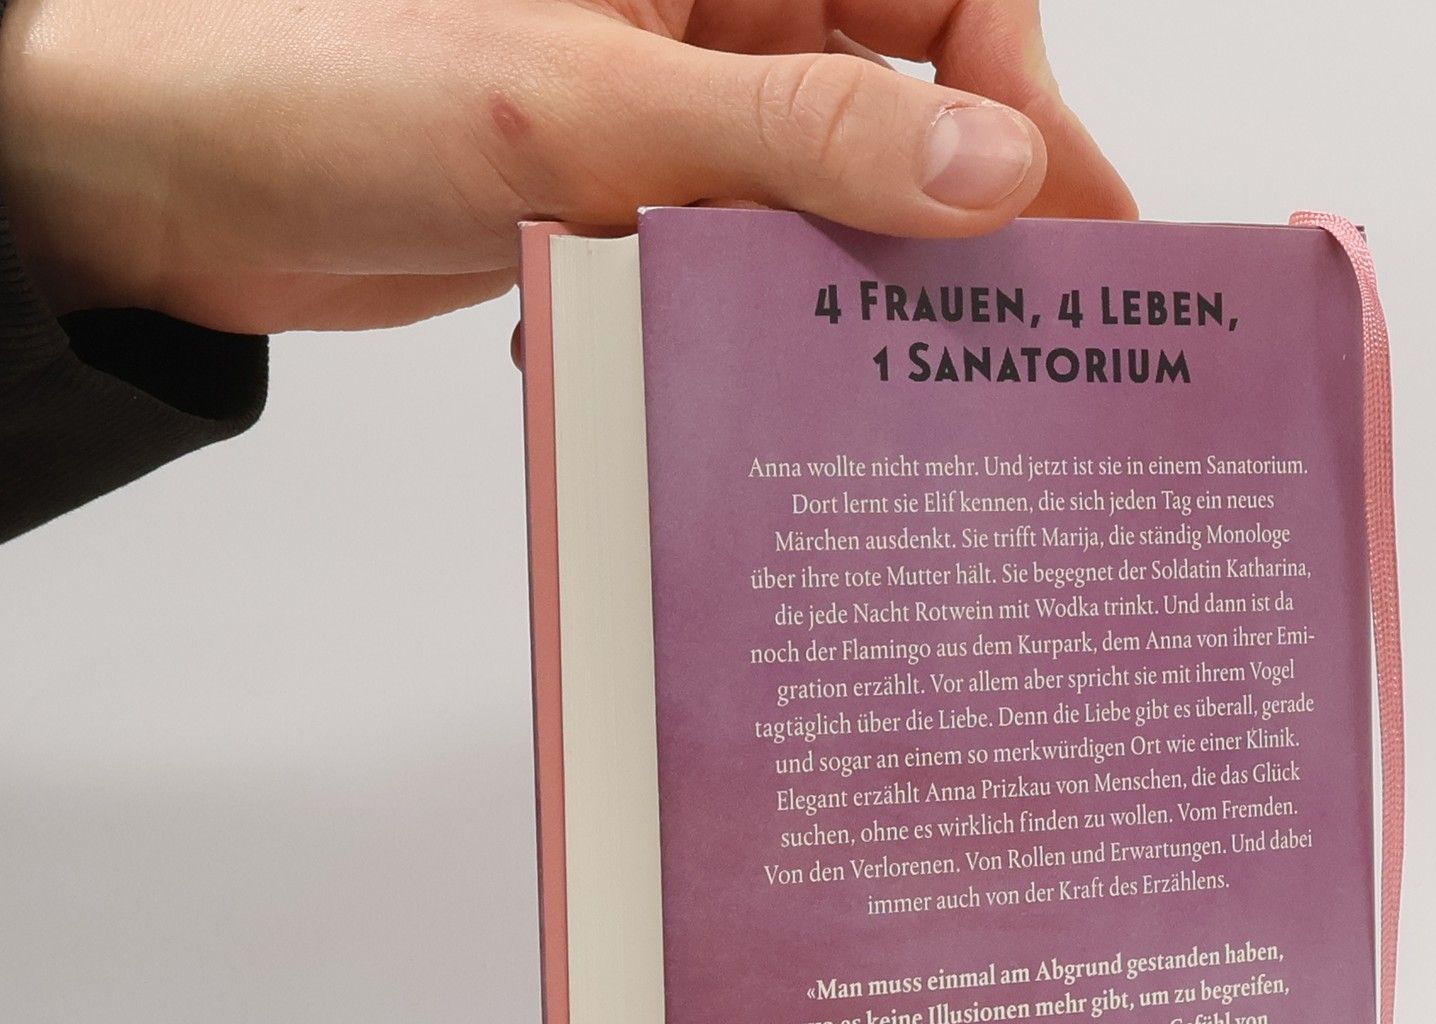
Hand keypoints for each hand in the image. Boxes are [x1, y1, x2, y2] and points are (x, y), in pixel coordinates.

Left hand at [0, 0, 1133, 334]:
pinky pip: (746, 247)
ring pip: (831, 189)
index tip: (1068, 222)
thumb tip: (987, 169)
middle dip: (959, 213)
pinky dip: (757, 312)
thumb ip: (796, 137)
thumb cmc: (324, 82)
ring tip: (892, 376)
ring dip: (854, 283)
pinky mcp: (633, 189)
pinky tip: (746, 367)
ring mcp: (673, 99)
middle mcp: (710, 5)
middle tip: (1021, 329)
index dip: (1022, 101)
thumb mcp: (586, 109)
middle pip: (906, 95)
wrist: (169, 175)